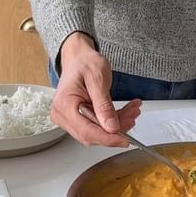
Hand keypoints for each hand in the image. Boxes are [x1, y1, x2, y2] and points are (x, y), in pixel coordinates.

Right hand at [49, 32, 140, 146]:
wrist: (79, 57)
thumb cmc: (85, 63)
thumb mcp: (98, 79)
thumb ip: (104, 105)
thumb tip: (111, 127)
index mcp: (65, 104)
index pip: (86, 131)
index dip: (107, 138)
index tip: (125, 139)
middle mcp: (62, 114)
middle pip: (91, 134)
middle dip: (114, 130)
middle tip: (133, 117)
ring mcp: (67, 118)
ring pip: (95, 131)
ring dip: (116, 124)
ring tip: (132, 111)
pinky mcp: (75, 118)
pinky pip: (95, 125)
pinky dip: (111, 120)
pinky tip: (125, 112)